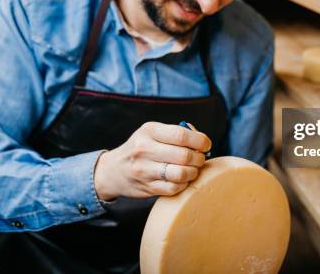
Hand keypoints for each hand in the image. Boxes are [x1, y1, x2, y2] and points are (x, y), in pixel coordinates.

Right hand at [93, 122, 211, 200]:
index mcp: (149, 131)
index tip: (205, 144)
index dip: (199, 140)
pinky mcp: (147, 187)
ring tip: (193, 169)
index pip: (181, 135)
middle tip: (199, 159)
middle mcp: (144, 149)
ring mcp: (144, 170)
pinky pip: (174, 188)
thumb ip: (176, 133)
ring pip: (180, 174)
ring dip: (193, 172)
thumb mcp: (152, 132)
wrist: (114, 170)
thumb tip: (201, 140)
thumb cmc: (141, 148)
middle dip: (199, 158)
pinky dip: (184, 184)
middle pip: (184, 155)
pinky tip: (183, 179)